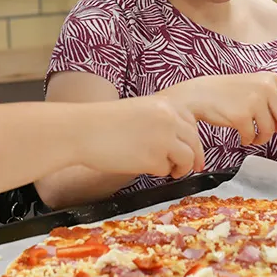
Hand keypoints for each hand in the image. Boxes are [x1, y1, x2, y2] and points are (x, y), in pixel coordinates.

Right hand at [78, 96, 205, 178]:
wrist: (82, 130)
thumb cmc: (103, 122)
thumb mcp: (138, 110)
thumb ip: (160, 120)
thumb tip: (177, 141)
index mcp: (165, 104)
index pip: (191, 123)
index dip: (193, 139)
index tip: (193, 150)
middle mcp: (169, 119)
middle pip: (194, 142)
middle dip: (194, 157)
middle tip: (192, 168)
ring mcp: (163, 139)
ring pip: (186, 158)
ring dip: (179, 167)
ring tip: (169, 171)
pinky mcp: (153, 159)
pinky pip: (166, 170)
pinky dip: (158, 172)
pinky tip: (143, 166)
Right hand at [158, 73, 276, 147]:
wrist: (200, 94)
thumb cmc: (228, 94)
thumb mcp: (256, 88)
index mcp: (272, 79)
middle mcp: (266, 87)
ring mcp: (253, 100)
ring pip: (271, 130)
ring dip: (264, 138)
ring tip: (254, 136)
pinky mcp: (241, 115)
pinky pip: (252, 135)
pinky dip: (249, 140)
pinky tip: (243, 137)